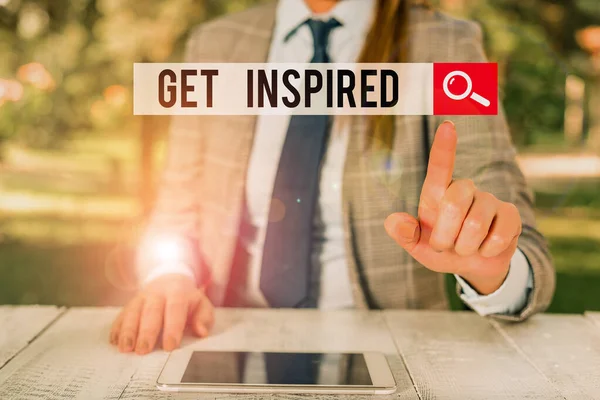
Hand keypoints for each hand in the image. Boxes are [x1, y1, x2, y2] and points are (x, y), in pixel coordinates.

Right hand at [109, 274, 213, 353]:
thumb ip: (204, 317)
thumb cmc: (187, 299)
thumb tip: (201, 332)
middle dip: (146, 332)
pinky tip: (114, 341)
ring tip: (125, 349)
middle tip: (143, 350)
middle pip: (151, 311)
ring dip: (128, 331)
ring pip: (133, 312)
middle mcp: (157, 293)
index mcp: (177, 292)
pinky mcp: (129, 304)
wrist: (170, 279)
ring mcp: (141, 297)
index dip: (172, 328)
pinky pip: (121, 315)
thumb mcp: (201, 304)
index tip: (170, 346)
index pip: (175, 309)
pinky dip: (117, 328)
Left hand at [384, 121, 521, 294]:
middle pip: (454, 204)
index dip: (444, 148)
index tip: (448, 126)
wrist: (474, 266)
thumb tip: (392, 222)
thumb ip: (405, 235)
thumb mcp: (418, 247)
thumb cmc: (442, 250)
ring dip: (465, 247)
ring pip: (475, 224)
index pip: (440, 168)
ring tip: (466, 248)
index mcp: (438, 193)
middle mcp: (464, 189)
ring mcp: (489, 200)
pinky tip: (486, 249)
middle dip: (444, 237)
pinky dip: (486, 251)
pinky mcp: (511, 214)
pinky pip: (497, 236)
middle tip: (445, 246)